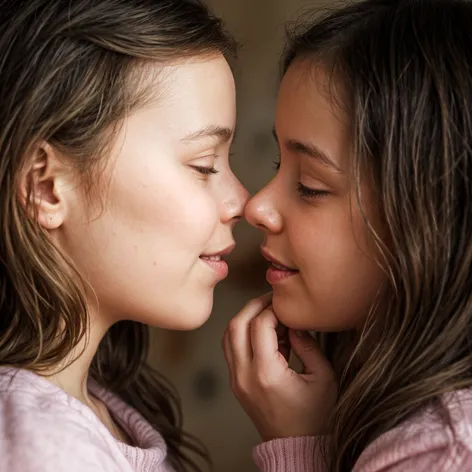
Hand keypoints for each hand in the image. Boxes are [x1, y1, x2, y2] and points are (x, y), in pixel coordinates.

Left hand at [223, 294, 337, 440]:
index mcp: (267, 373)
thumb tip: (294, 323)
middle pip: (236, 324)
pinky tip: (262, 333)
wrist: (296, 445)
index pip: (259, 325)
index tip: (285, 305)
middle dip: (254, 305)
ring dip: (245, 317)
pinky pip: (230, 348)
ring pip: (228, 334)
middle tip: (272, 300)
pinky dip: (241, 333)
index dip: (272, 308)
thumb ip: (308, 346)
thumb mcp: (323, 378)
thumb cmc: (314, 416)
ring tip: (268, 314)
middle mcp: (245, 375)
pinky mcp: (235, 382)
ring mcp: (236, 379)